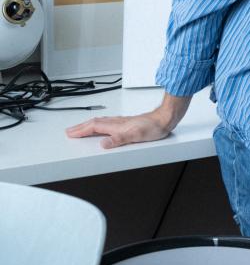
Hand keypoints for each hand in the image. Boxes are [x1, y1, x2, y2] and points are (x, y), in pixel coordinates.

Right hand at [66, 93, 189, 148]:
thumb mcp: (136, 136)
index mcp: (116, 125)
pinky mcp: (126, 124)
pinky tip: (101, 128)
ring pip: (100, 122)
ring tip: (80, 129)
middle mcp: (117, 122)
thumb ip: (119, 140)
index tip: (70, 134)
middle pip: (94, 123)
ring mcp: (121, 122)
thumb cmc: (153, 127)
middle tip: (70, 131)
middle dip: (80, 127)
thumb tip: (104, 144)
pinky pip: (107, 123)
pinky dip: (98, 125)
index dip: (81, 131)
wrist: (164, 120)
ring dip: (88, 126)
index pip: (94, 127)